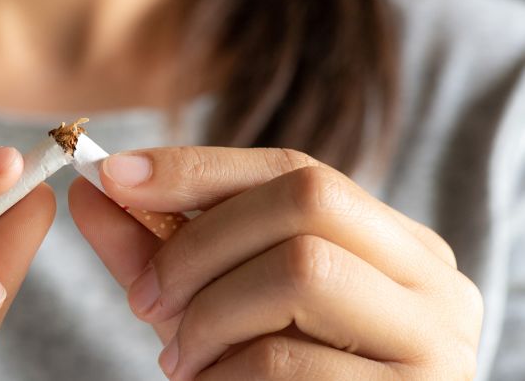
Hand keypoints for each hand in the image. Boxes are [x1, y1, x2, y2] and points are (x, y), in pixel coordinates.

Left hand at [69, 147, 482, 379]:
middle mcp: (431, 279)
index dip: (197, 166)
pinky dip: (228, 371)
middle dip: (200, 242)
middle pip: (307, 199)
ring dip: (211, 312)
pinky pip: (292, 360)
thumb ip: (160, 249)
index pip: (295, 168)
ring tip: (180, 358)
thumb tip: (90, 190)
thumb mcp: (215, 304)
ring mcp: (436, 339)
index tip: (113, 176)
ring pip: (302, 270)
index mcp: (394, 243)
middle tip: (145, 299)